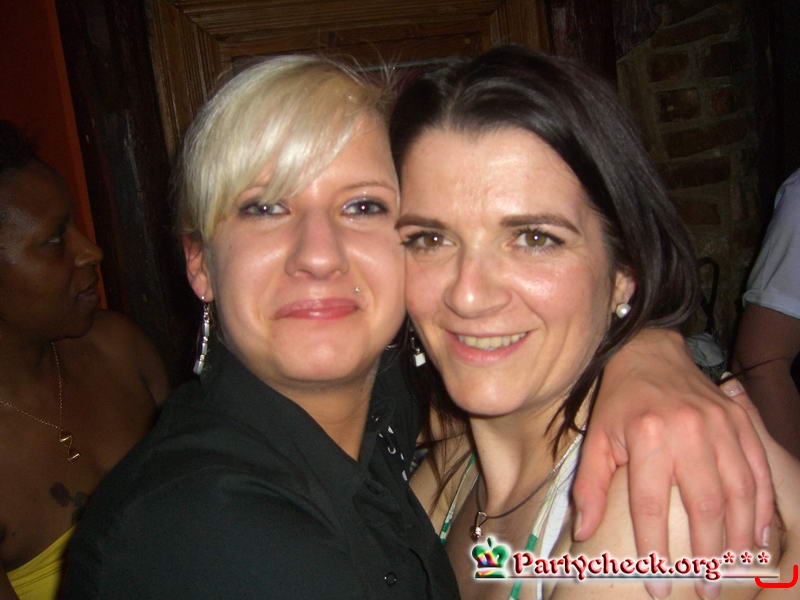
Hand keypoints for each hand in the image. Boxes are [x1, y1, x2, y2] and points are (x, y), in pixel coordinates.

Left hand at [572, 328, 773, 597]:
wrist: (649, 353)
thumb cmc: (619, 402)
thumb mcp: (596, 438)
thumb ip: (589, 486)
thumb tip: (584, 533)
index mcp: (647, 436)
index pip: (651, 505)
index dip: (655, 548)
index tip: (657, 584)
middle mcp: (688, 431)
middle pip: (705, 505)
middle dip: (707, 554)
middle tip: (705, 587)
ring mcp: (720, 425)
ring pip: (740, 492)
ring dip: (741, 537)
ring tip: (733, 570)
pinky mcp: (740, 422)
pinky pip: (759, 470)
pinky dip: (763, 507)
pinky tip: (759, 536)